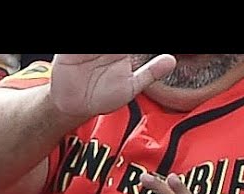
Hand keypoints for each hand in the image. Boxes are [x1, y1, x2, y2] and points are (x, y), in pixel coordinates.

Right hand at [48, 54, 175, 119]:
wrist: (75, 108)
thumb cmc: (101, 97)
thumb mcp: (129, 87)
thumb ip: (149, 74)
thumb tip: (171, 61)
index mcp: (122, 51)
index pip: (135, 46)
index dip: (141, 47)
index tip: (136, 53)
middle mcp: (106, 48)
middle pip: (117, 36)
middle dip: (119, 49)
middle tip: (120, 53)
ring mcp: (89, 49)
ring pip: (98, 44)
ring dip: (102, 49)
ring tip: (107, 53)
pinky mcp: (72, 52)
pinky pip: (77, 47)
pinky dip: (84, 51)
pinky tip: (92, 53)